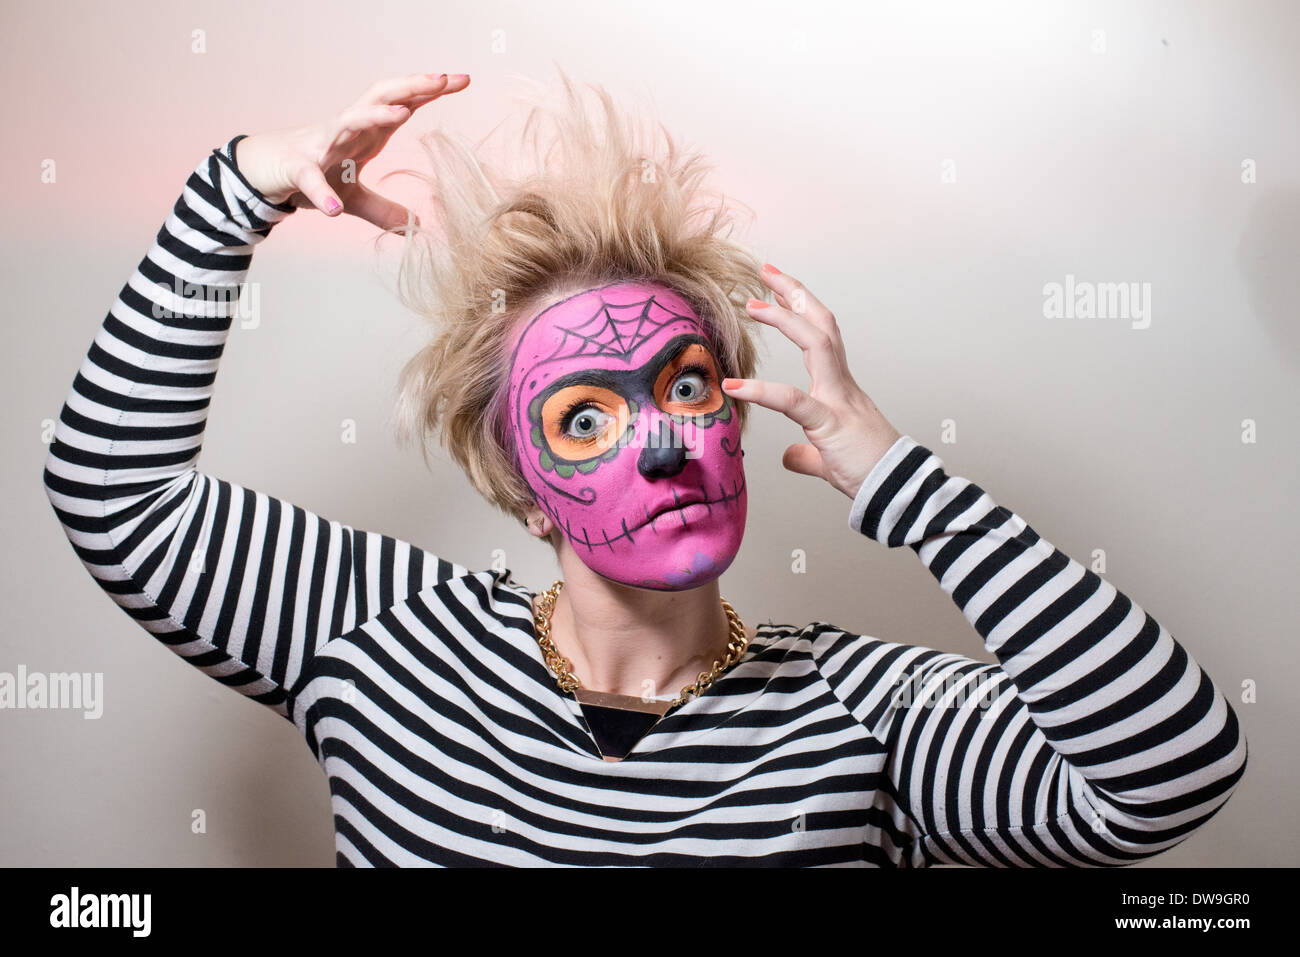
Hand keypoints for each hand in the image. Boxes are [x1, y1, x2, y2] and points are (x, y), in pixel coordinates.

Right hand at [233, 72, 469, 230]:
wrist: (264, 171)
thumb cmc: (313, 171)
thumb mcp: (354, 197)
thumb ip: (384, 210)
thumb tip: (414, 225)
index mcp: (366, 130)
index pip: (402, 103)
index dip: (430, 91)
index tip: (462, 79)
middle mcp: (347, 128)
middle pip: (381, 96)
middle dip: (412, 85)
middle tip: (442, 79)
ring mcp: (321, 143)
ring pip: (349, 120)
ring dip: (375, 115)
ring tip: (402, 114)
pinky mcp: (297, 168)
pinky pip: (310, 178)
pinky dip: (321, 193)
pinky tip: (333, 211)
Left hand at [720, 264, 901, 499]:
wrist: (899, 493)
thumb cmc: (870, 473)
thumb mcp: (829, 459)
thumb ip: (807, 454)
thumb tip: (790, 455)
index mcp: (840, 389)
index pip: (821, 336)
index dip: (801, 309)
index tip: (778, 289)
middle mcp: (841, 385)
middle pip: (821, 325)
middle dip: (794, 294)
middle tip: (767, 272)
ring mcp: (838, 400)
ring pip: (817, 344)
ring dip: (785, 318)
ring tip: (753, 305)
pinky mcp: (830, 424)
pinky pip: (792, 401)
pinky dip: (761, 391)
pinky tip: (733, 387)